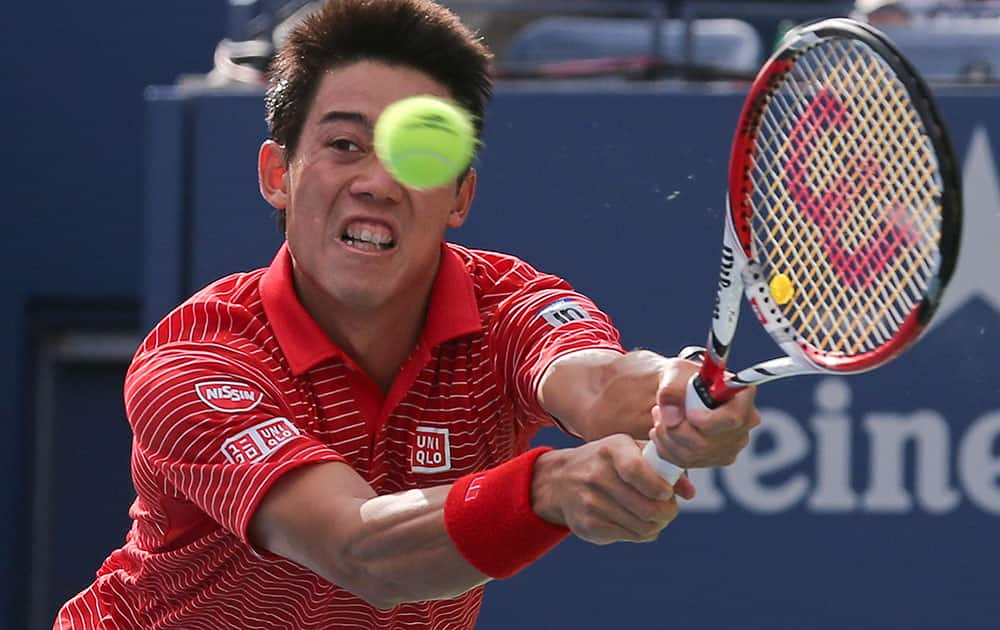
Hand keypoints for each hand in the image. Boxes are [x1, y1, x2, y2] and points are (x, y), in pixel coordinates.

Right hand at [529, 435, 693, 544]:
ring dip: (656, 525)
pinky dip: (641, 533)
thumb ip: (663, 466)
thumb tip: (689, 493)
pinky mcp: (587, 526)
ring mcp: (589, 502)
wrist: (560, 480)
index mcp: (611, 449)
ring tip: (655, 516)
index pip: (637, 470)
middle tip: (669, 509)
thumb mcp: (630, 451)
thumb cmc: (608, 462)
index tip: (667, 493)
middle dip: (667, 512)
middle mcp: (596, 475)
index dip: (660, 487)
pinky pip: (629, 537)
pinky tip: (636, 522)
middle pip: (645, 507)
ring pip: (641, 526)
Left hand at [647, 358, 759, 468]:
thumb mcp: (675, 371)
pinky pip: (685, 462)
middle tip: (659, 410)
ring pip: (692, 454)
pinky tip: (663, 431)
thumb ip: (672, 389)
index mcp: (742, 397)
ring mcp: (731, 446)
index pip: (733, 419)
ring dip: (666, 437)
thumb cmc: (683, 378)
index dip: (707, 421)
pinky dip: (666, 448)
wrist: (679, 392)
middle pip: (706, 443)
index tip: (688, 414)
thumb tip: (672, 418)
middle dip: (675, 429)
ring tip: (659, 417)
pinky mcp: (716, 459)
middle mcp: (743, 425)